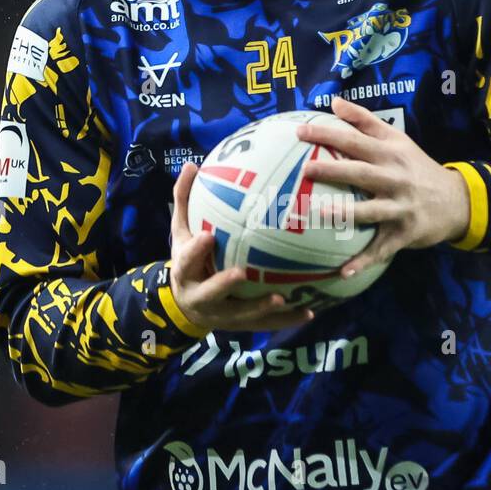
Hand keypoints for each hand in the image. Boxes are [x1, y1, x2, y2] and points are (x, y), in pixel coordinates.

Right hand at [169, 163, 315, 331]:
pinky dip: (286, 319)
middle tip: (242, 272)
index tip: (207, 235)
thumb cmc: (188, 259)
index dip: (195, 250)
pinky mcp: (239, 325)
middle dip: (224, 284)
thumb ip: (184, 200)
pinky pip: (264, 324)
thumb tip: (191, 164)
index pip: (186, 260)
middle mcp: (200, 296)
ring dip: (260, 308)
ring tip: (281, 299)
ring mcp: (221, 314)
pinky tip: (309, 311)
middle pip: (210, 293)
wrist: (185, 305)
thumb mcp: (181, 232)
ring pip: (240, 314)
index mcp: (185, 271)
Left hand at [296, 96, 470, 275]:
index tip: (299, 132)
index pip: (355, 140)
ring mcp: (400, 207)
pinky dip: (364, 261)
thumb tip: (334, 102)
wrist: (457, 201)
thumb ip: (366, 121)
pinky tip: (342, 271)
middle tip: (305, 170)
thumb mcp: (398, 139)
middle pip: (360, 172)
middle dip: (333, 170)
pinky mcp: (404, 233)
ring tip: (321, 214)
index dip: (328, 135)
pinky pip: (381, 249)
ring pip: (371, 211)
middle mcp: (395, 178)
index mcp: (390, 154)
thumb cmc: (417, 167)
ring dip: (347, 214)